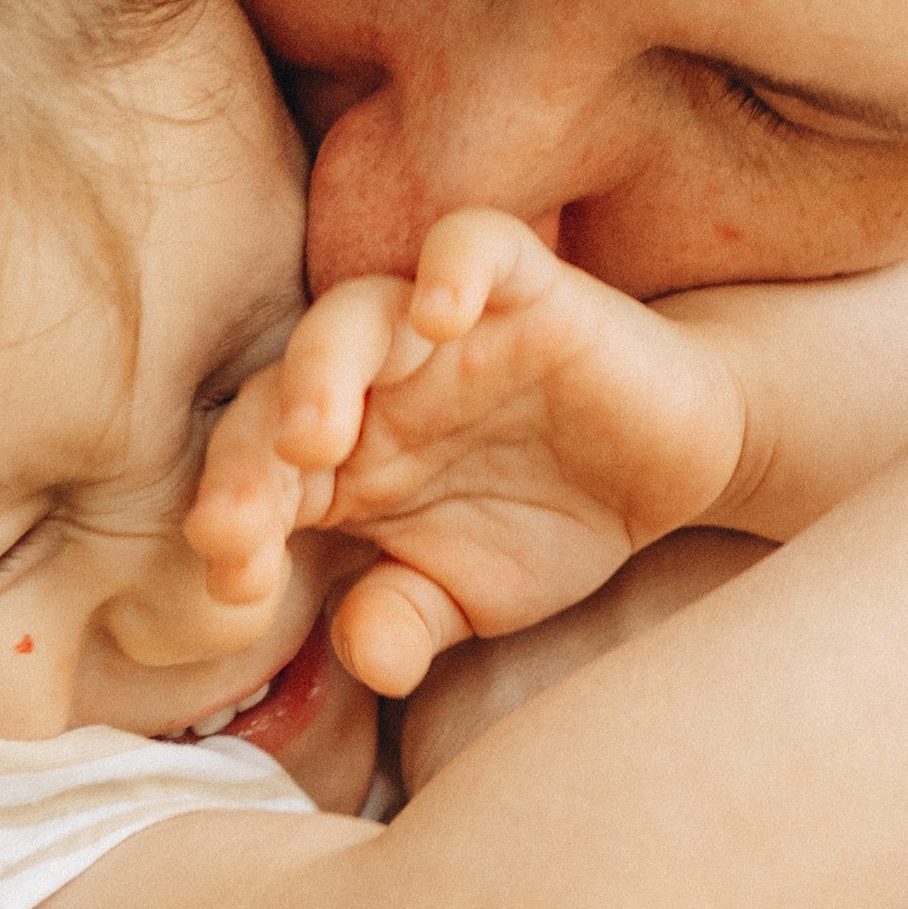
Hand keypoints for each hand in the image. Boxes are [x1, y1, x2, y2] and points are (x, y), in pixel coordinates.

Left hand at [187, 210, 747, 693]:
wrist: (674, 464)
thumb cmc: (548, 521)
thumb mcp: (471, 596)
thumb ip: (408, 622)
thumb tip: (371, 662)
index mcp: (336, 461)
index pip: (256, 479)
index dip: (234, 525)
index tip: (233, 587)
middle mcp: (370, 386)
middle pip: (279, 397)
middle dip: (248, 463)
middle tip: (236, 527)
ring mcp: (439, 331)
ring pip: (352, 314)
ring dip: (321, 370)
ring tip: (314, 436)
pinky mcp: (522, 287)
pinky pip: (471, 246)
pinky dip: (450, 268)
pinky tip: (439, 314)